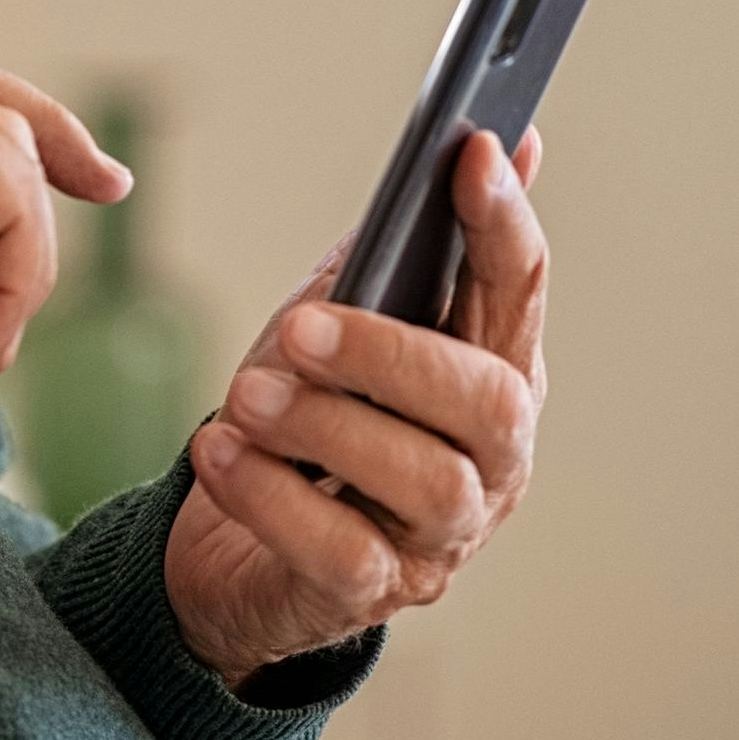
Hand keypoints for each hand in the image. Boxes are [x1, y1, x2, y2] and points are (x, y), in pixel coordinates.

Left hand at [165, 127, 548, 683]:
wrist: (238, 552)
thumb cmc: (305, 422)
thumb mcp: (343, 323)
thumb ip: (399, 252)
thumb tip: (484, 146)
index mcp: (492, 374)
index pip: (520, 289)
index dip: (502, 222)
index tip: (470, 152)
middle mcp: (492, 459)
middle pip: (487, 400)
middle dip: (395, 354)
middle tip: (303, 330)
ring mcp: (442, 534)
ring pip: (426, 479)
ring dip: (327, 425)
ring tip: (246, 396)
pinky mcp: (376, 592)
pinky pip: (340, 550)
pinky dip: (272, 496)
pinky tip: (218, 452)